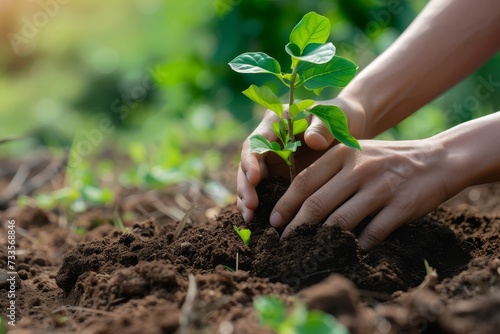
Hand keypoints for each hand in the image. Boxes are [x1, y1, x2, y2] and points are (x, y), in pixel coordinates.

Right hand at [236, 97, 365, 221]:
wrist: (349, 127)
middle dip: (246, 186)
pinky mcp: (280, 177)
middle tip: (251, 207)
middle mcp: (268, 143)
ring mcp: (272, 161)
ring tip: (250, 220)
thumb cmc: (339, 117)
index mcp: (275, 123)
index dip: (251, 161)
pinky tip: (258, 223)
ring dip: (248, 200)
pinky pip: (266, 192)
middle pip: (248, 165)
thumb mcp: (332, 118)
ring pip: (252, 182)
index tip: (255, 178)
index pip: (256, 142)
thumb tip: (313, 141)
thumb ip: (322, 127)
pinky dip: (260, 207)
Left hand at [269, 139, 451, 249]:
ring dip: (321, 240)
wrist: (437, 160)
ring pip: (340, 221)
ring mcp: (381, 188)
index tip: (274, 222)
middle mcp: (360, 169)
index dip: (285, 204)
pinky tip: (348, 251)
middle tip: (283, 243)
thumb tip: (298, 203)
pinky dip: (357, 245)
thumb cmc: (387, 160)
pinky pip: (372, 233)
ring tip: (309, 250)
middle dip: (295, 227)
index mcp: (344, 153)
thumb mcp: (357, 152)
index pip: (305, 181)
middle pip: (317, 204)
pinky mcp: (401, 206)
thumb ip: (330, 170)